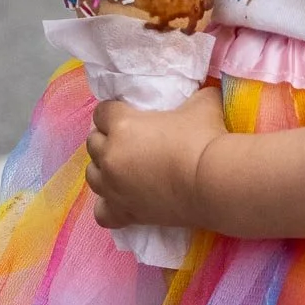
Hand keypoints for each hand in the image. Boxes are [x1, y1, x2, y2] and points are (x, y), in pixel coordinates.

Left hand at [85, 87, 226, 229]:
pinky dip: (108, 205)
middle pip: (93, 143)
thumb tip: (204, 91)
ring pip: (91, 175)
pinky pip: (101, 212)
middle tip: (129, 141)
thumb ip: (193, 95)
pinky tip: (121, 199)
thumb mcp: (202, 103)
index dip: (114, 112)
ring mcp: (114, 187)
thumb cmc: (205, 138)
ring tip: (123, 168)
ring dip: (103, 169)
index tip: (127, 114)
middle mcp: (111, 155)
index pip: (102, 112)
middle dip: (106, 139)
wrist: (213, 183)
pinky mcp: (125, 213)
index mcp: (123, 124)